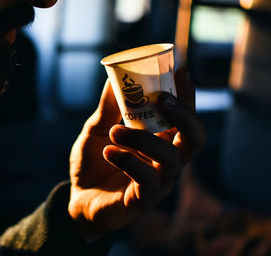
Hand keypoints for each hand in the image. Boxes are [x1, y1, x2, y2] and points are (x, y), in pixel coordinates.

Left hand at [68, 67, 205, 241]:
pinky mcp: (143, 201)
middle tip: (162, 98)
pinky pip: (148, 181)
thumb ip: (107, 109)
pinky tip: (108, 152)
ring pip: (171, 158)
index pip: (185, 117)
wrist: (77, 194)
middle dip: (185, 114)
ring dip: (143, 138)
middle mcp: (166, 161)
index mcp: (160, 141)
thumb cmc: (93, 161)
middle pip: (195, 138)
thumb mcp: (97, 130)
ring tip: (115, 131)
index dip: (187, 95)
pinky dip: (128, 161)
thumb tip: (114, 78)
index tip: (181, 70)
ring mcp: (158, 183)